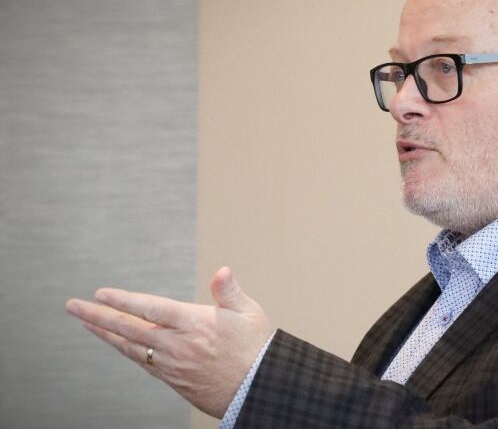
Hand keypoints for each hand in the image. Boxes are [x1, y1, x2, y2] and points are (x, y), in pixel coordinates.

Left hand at [65, 266, 273, 417]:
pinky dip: (123, 349)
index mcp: (195, 323)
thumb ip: (229, 291)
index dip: (123, 300)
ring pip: (129, 347)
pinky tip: (115, 343)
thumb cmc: (256, 349)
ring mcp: (172, 364)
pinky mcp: (172, 379)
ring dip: (104, 333)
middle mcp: (177, 344)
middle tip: (74, 306)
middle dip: (98, 315)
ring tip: (86, 321)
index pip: (150, 307)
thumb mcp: (249, 313)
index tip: (101, 293)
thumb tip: (222, 271)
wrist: (258, 390)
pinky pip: (140, 362)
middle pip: (129, 328)